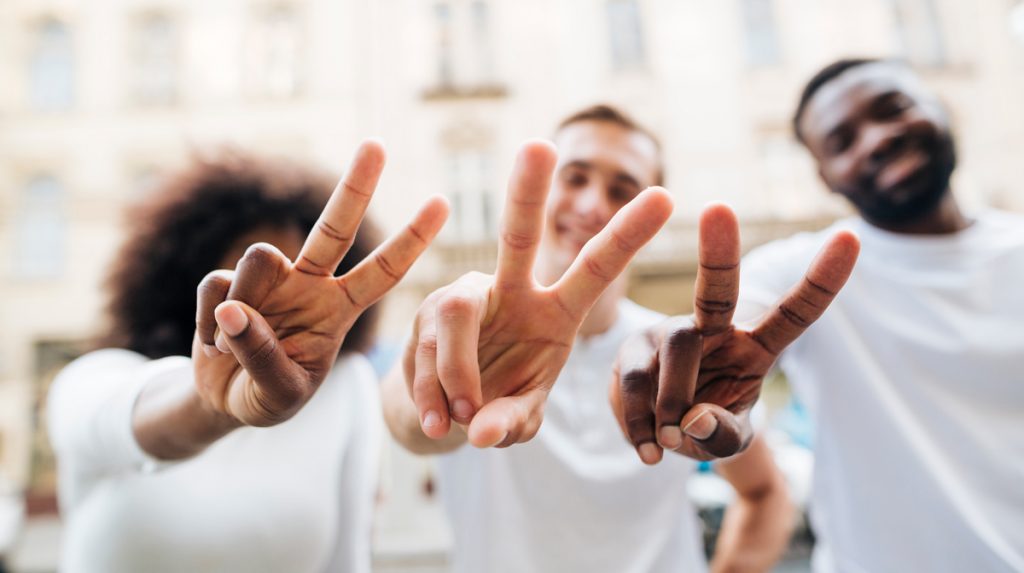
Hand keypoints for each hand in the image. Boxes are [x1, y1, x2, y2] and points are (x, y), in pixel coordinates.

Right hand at [193, 140, 447, 426]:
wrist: (223, 402)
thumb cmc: (268, 397)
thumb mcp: (279, 393)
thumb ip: (262, 357)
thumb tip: (233, 308)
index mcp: (339, 310)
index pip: (383, 272)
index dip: (411, 240)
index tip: (442, 203)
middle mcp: (309, 284)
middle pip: (337, 227)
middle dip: (356, 187)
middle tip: (378, 143)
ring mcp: (268, 281)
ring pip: (259, 257)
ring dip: (245, 300)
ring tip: (237, 344)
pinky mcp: (224, 284)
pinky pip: (215, 289)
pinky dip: (212, 325)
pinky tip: (218, 344)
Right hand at [403, 140, 673, 447]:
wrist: (442, 413)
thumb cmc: (499, 405)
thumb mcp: (520, 418)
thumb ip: (511, 422)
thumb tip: (479, 431)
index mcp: (556, 312)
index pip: (596, 268)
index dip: (628, 235)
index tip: (666, 194)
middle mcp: (512, 291)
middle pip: (518, 237)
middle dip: (528, 192)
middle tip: (540, 145)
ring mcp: (465, 299)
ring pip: (454, 313)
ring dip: (457, 375)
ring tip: (458, 421)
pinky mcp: (423, 317)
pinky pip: (426, 351)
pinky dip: (430, 395)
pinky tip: (437, 422)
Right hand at [610, 204, 858, 461]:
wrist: (664, 436)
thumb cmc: (710, 428)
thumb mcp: (729, 443)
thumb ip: (721, 435)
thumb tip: (690, 419)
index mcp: (756, 347)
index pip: (797, 312)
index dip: (823, 279)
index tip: (851, 237)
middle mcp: (713, 328)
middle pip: (718, 290)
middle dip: (720, 251)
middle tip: (718, 208)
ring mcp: (670, 333)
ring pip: (676, 347)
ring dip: (671, 403)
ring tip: (668, 442)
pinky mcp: (634, 348)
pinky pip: (632, 379)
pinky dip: (638, 421)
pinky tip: (647, 447)